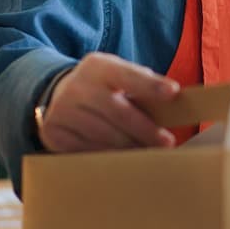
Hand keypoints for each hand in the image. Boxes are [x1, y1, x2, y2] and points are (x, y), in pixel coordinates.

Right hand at [38, 53, 180, 151]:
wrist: (58, 96)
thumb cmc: (103, 90)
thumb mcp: (119, 77)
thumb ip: (142, 86)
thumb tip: (176, 102)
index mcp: (98, 67)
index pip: (128, 75)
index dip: (150, 85)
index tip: (173, 93)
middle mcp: (77, 86)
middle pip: (118, 112)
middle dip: (146, 129)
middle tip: (167, 143)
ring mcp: (62, 110)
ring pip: (104, 136)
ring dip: (130, 148)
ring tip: (149, 154)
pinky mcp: (53, 133)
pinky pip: (87, 151)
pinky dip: (108, 157)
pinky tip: (123, 161)